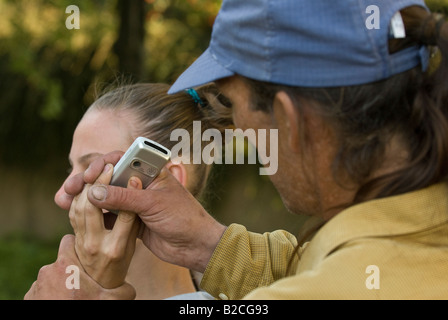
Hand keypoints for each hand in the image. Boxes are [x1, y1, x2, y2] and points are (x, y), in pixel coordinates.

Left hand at [24, 235, 135, 299]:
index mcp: (69, 265)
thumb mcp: (111, 300)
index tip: (88, 252)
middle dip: (72, 258)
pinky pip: (44, 287)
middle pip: (61, 253)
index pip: (69, 239)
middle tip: (83, 272)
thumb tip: (132, 286)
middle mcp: (52, 269)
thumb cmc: (87, 308)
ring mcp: (40, 282)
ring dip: (63, 280)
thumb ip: (123, 288)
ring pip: (53, 272)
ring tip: (75, 294)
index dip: (78, 244)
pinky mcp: (32, 295)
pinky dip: (53, 293)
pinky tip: (64, 301)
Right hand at [64, 152, 226, 272]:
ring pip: (105, 196)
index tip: (89, 174)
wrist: (195, 245)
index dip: (103, 164)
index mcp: (150, 171)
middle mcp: (140, 184)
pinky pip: (108, 214)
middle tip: (71, 188)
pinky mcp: (130, 220)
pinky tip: (77, 217)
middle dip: (87, 181)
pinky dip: (93, 215)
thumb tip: (92, 192)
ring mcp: (134, 202)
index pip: (121, 159)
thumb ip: (124, 198)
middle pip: (108, 177)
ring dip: (86, 198)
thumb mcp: (153, 204)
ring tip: (66, 201)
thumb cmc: (183, 217)